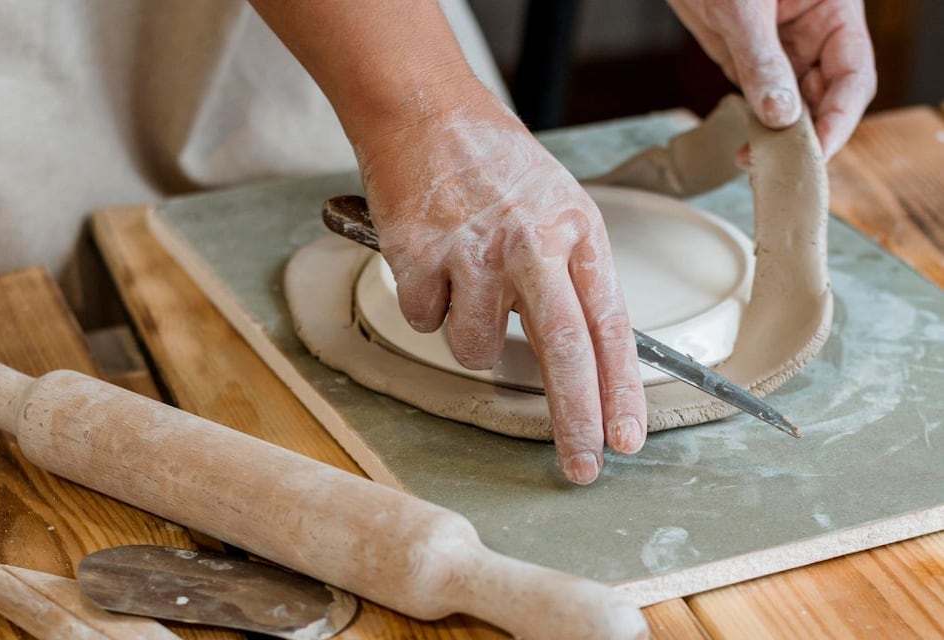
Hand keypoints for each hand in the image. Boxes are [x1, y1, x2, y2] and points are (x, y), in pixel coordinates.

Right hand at [356, 90, 646, 484]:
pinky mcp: (419, 256)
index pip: (610, 325)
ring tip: (466, 280)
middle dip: (574, 420)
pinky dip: (427, 304)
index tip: (625, 437)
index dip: (620, 389)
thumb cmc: (493, 161)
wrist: (424, 110)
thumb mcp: (557, 204)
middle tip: (581, 468)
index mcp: (576, 231)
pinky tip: (432, 262)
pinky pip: (425, 321)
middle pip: (562, 351)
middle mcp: (531, 244)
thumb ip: (570, 275)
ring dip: (469, 333)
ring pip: (474, 348)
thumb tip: (579, 354)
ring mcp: (474, 251)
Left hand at [667, 0, 875, 157]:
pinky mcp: (750, 65)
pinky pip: (762, 105)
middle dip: (809, 137)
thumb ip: (761, 61)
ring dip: (781, 141)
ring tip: (758, 165)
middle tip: (783, 169)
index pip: (853, 77)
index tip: (817, 153)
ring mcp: (782, 54)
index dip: (840, 120)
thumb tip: (780, 116)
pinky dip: (757, 131)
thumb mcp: (742, 10)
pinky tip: (746, 150)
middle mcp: (814, 38)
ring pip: (795, 109)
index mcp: (833, 13)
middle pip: (828, 101)